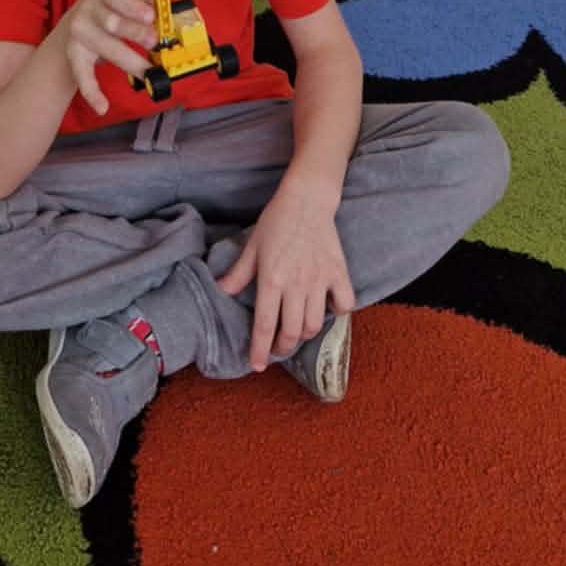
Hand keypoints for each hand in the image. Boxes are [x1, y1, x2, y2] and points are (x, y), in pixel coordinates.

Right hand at [49, 0, 155, 115]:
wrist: (77, 21)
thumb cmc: (113, 7)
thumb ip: (147, 4)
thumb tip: (173, 15)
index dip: (133, 6)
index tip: (151, 16)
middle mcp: (88, 9)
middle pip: (111, 23)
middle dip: (134, 33)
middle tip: (154, 42)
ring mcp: (79, 32)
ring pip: (105, 48)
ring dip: (129, 61)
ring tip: (148, 73)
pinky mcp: (74, 54)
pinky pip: (82, 74)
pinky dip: (92, 92)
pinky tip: (102, 107)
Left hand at [216, 176, 355, 371]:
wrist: (307, 200)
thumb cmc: (276, 221)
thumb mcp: (252, 246)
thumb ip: (238, 273)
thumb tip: (221, 291)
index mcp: (271, 280)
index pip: (264, 325)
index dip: (259, 350)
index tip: (257, 365)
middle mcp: (296, 285)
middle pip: (291, 332)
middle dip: (282, 347)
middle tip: (276, 348)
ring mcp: (320, 280)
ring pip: (315, 324)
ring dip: (304, 333)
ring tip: (296, 330)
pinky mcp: (339, 273)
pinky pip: (344, 304)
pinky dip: (337, 312)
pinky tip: (327, 309)